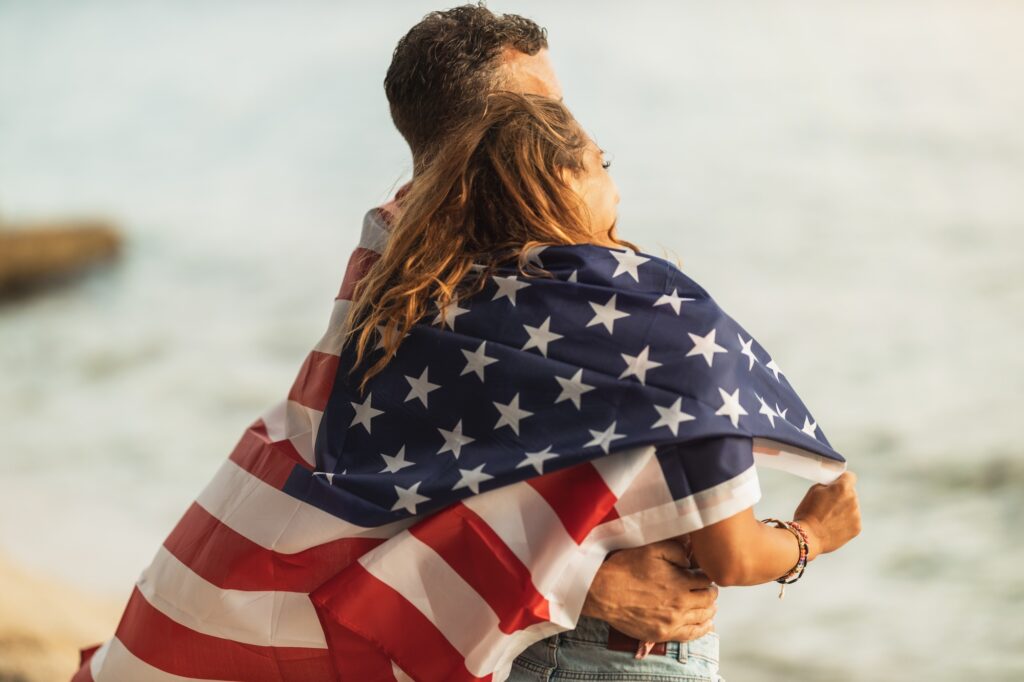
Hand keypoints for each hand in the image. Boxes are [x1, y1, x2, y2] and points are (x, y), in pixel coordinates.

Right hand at [581, 539, 717, 642]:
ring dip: (709, 609)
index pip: (706, 579)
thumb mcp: (651, 549)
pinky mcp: (662, 634)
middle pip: (708, 599)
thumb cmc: (624, 569)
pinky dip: (702, 629)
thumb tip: (690, 559)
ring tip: (709, 605)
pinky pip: (691, 635)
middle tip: (707, 588)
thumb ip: (676, 550)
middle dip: (710, 592)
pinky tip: (705, 624)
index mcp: (680, 581)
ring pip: (702, 617)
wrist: (603, 592)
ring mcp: (672, 621)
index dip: (706, 575)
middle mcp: (680, 603)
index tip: (702, 573)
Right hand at [793, 470, 861, 558]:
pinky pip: (853, 520)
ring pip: (852, 507)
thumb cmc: (807, 512)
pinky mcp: (857, 528)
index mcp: (842, 488)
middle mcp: (853, 499)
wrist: (808, 537)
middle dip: (842, 496)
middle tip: (828, 504)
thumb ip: (828, 485)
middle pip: (851, 493)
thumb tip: (834, 485)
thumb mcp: (813, 491)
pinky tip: (833, 526)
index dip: (842, 479)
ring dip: (844, 509)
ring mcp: (857, 515)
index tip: (837, 484)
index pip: (850, 476)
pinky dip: (845, 522)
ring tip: (829, 518)